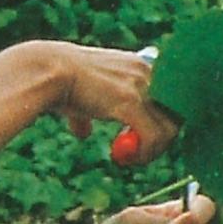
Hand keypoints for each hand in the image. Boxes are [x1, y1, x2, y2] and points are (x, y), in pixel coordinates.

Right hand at [35, 42, 177, 161]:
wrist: (46, 71)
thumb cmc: (58, 82)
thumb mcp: (81, 96)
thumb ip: (88, 113)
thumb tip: (83, 132)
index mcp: (139, 65)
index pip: (170, 97)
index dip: (162, 121)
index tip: (143, 137)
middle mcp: (146, 71)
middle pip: (176, 113)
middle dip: (162, 139)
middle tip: (141, 153)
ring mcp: (140, 86)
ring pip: (168, 129)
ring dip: (154, 151)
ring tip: (133, 158)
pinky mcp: (130, 102)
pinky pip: (152, 137)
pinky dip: (145, 154)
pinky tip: (128, 158)